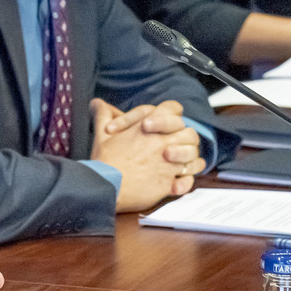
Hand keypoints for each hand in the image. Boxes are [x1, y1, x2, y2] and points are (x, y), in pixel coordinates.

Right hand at [90, 99, 205, 212]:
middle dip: (184, 139)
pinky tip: (177, 182)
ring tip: (179, 164)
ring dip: (188, 159)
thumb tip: (97, 103)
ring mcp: (168, 162)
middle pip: (189, 133)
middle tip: (174, 146)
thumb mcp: (101, 134)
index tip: (165, 125)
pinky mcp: (168, 182)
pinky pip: (188, 179)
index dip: (171, 115)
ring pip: (193, 156)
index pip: (173, 109)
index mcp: (148, 126)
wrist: (105, 187)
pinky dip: (186, 180)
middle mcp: (162, 142)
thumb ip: (103, 115)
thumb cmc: (103, 161)